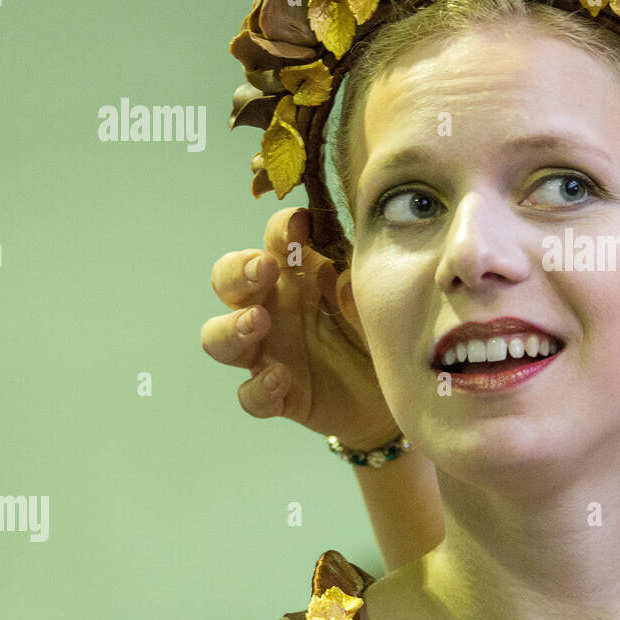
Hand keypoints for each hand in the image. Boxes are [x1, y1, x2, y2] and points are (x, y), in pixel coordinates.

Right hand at [200, 207, 398, 447]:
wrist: (400, 391)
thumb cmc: (384, 331)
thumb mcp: (382, 304)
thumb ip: (361, 291)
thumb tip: (343, 280)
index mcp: (300, 274)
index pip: (275, 241)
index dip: (279, 229)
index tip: (299, 223)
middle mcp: (275, 308)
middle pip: (228, 281)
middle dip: (237, 271)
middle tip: (263, 268)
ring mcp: (270, 353)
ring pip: (219, 338)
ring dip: (231, 327)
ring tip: (259, 322)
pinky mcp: (278, 396)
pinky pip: (251, 396)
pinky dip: (259, 388)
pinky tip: (282, 378)